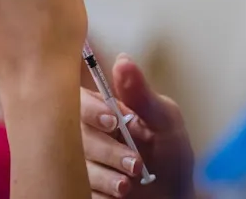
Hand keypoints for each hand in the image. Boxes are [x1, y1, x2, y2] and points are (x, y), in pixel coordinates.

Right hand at [81, 54, 194, 198]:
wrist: (173, 197)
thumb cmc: (171, 155)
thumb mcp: (165, 121)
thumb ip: (142, 95)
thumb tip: (123, 60)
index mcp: (104, 111)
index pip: (79, 99)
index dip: (90, 109)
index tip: (112, 121)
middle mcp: (87, 134)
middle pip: (72, 133)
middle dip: (106, 150)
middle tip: (136, 162)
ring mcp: (81, 162)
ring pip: (74, 165)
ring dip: (105, 176)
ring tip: (131, 182)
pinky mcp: (79, 187)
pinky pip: (75, 188)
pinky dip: (100, 193)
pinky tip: (120, 195)